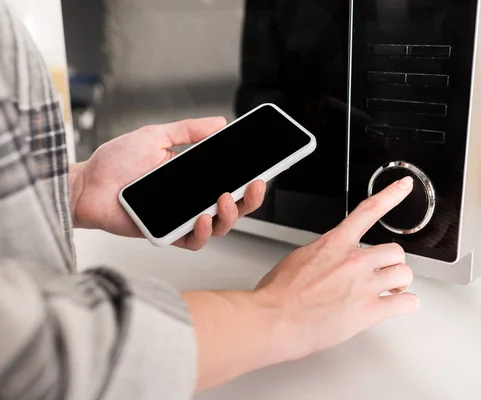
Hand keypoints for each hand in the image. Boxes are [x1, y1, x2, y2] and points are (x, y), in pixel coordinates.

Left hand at [70, 117, 265, 249]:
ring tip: (225, 198)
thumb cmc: (116, 163)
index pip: (230, 180)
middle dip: (250, 198)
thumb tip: (219, 122)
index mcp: (194, 177)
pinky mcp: (168, 234)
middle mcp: (192, 200)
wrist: (86, 185)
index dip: (249, 178)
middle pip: (234, 206)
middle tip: (254, 185)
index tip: (263, 168)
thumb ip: (189, 131)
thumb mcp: (157, 137)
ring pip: (220, 225)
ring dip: (231, 214)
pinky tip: (203, 216)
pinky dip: (204, 231)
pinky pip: (195, 240)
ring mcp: (182, 218)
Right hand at [254, 175, 417, 359]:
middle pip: (395, 251)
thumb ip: (322, 255)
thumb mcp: (298, 258)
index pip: (369, 211)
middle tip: (384, 274)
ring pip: (404, 274)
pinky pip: (406, 303)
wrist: (274, 319)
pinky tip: (396, 306)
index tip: (404, 185)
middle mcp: (353, 260)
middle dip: (391, 264)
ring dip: (400, 284)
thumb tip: (327, 261)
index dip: (391, 194)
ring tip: (390, 291)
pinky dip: (406, 305)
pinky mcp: (369, 311)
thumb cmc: (278, 294)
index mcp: (335, 244)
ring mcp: (364, 285)